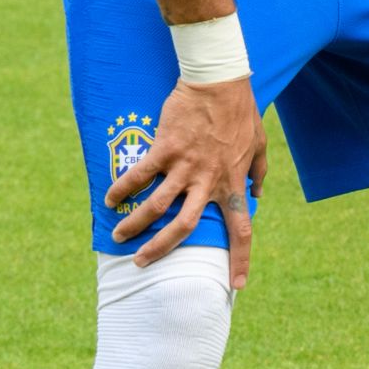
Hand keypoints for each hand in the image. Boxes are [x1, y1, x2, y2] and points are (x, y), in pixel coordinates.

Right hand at [107, 75, 264, 282]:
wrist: (219, 83)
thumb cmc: (240, 113)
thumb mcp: (260, 143)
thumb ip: (258, 171)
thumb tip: (257, 194)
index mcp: (233, 182)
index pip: (241, 228)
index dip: (240, 259)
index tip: (237, 285)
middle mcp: (208, 181)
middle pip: (186, 227)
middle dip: (162, 249)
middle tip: (143, 263)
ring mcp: (185, 166)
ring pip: (156, 207)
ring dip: (134, 225)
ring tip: (119, 236)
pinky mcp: (164, 149)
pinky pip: (138, 176)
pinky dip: (121, 189)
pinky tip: (109, 200)